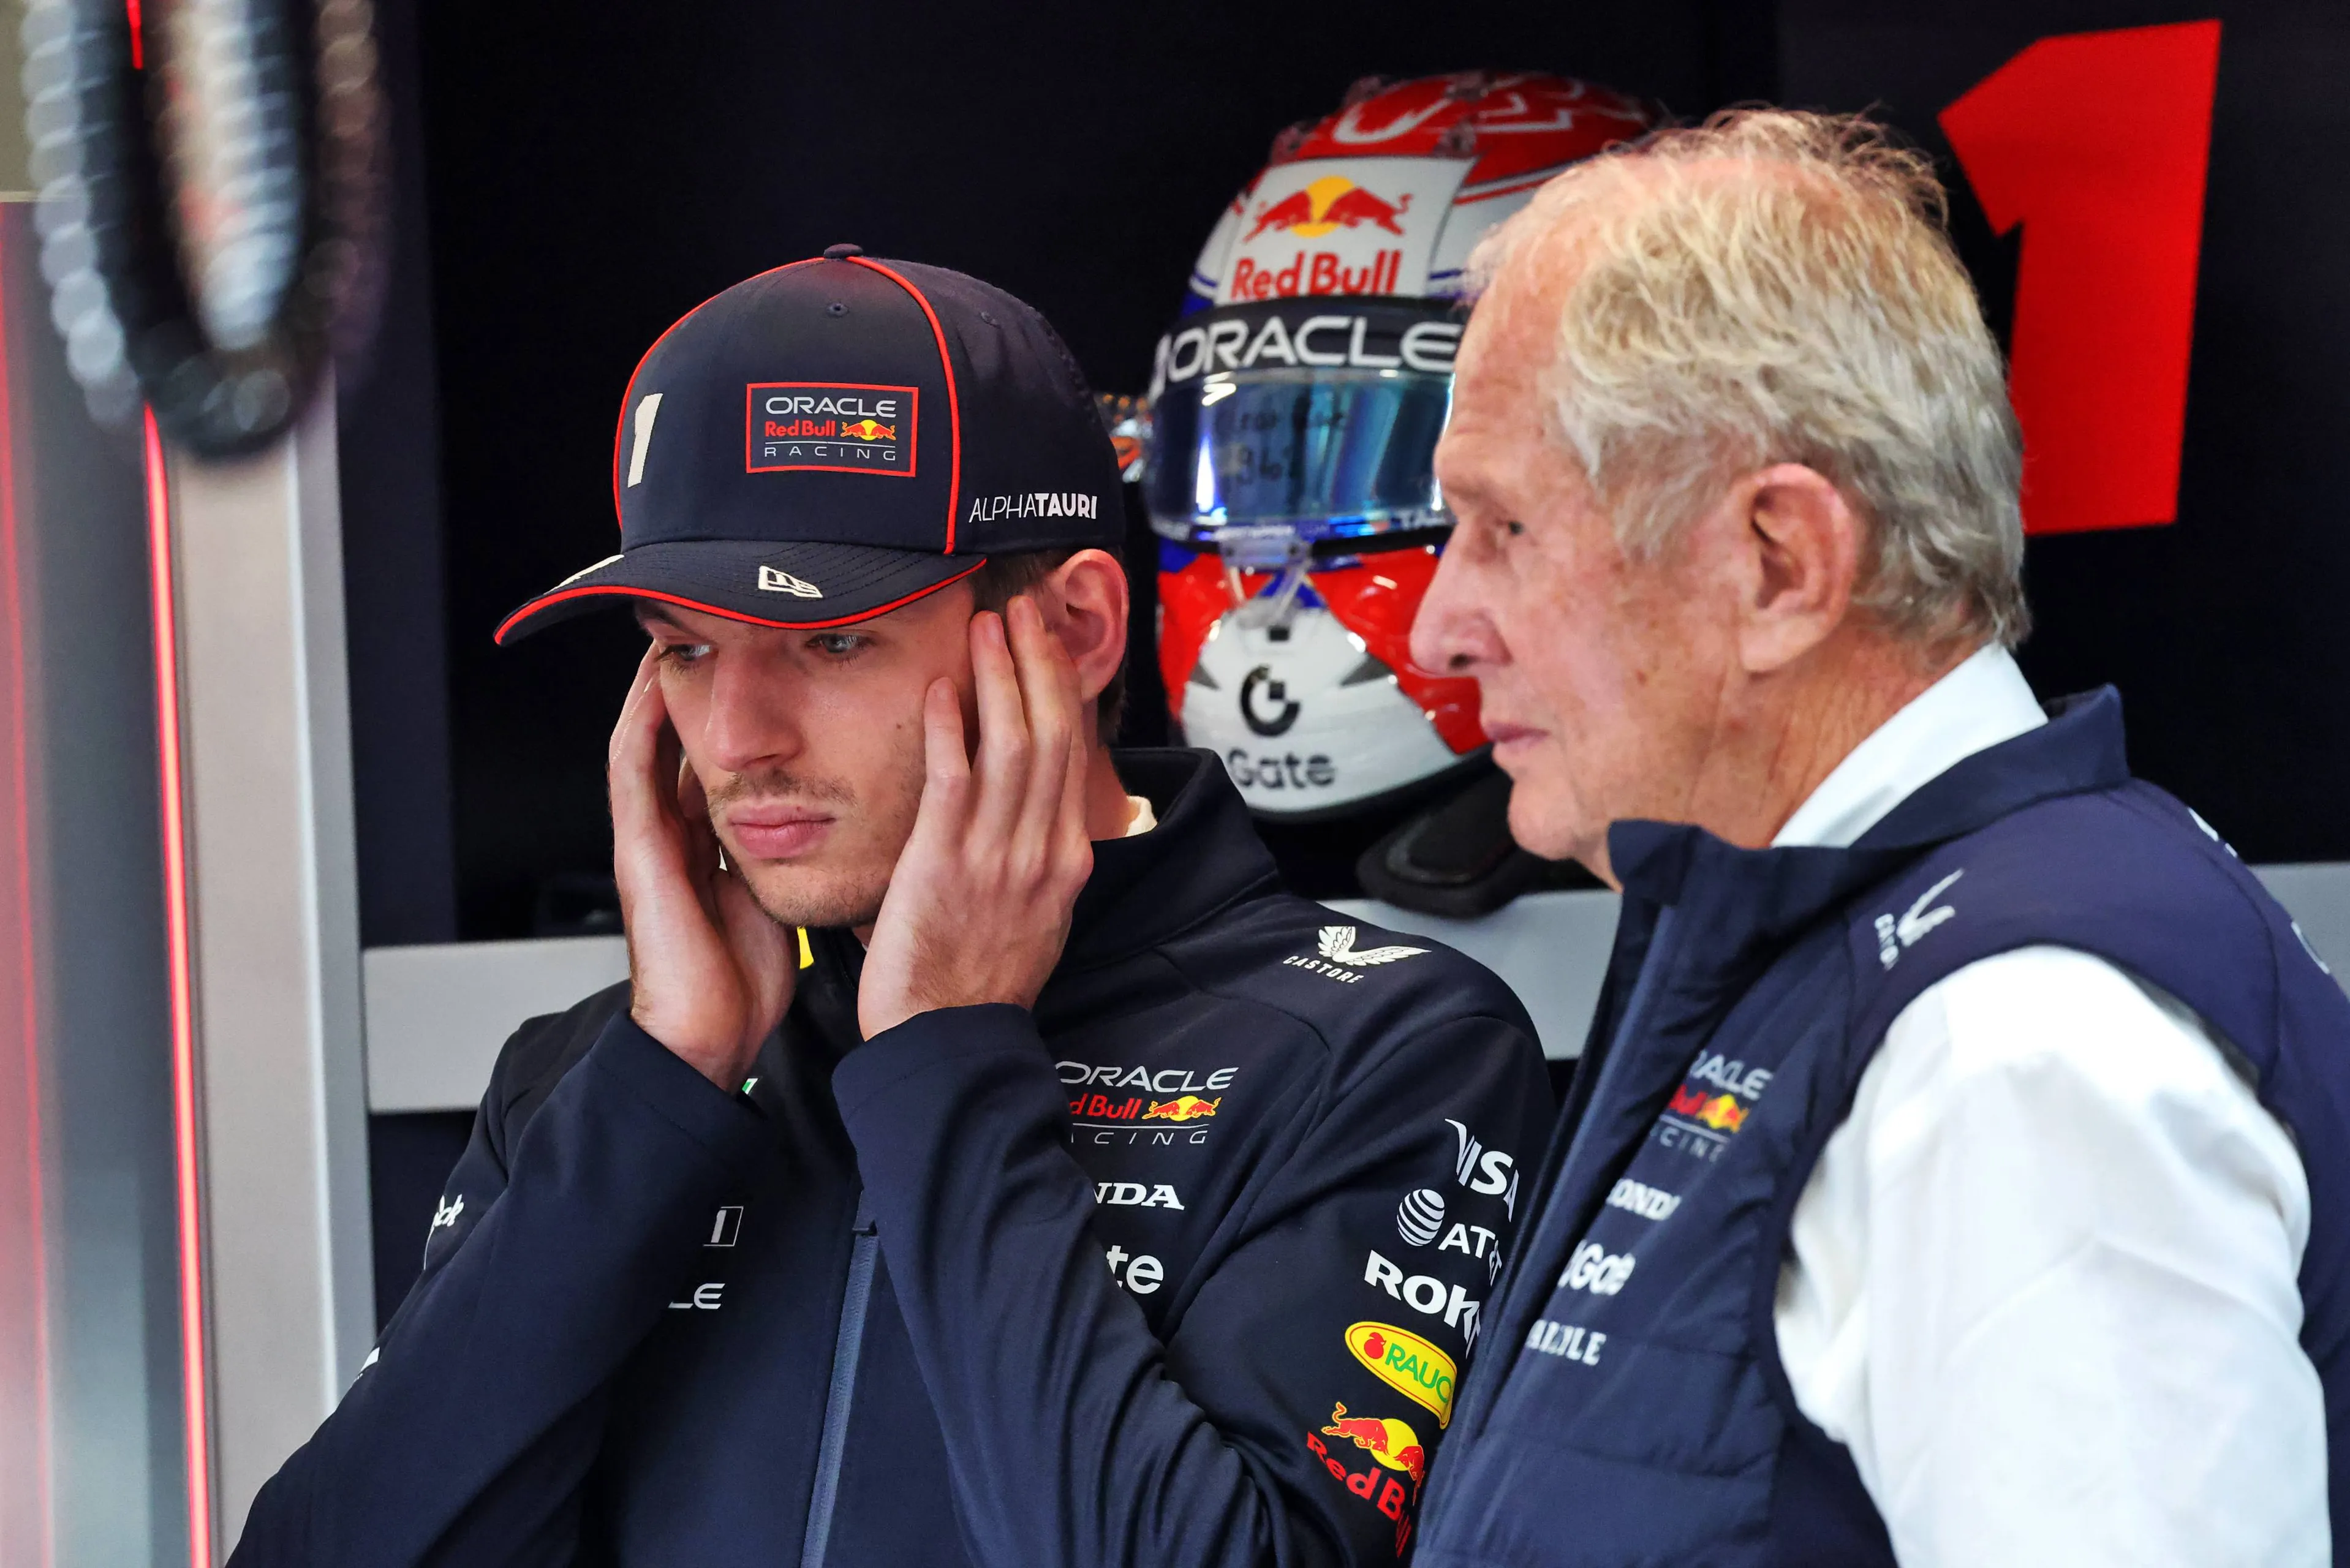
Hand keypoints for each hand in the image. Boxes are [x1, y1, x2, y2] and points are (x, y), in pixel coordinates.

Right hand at [610, 648, 796, 1087]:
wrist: (709, 1037)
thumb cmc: (743, 980)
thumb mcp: (776, 897)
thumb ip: (789, 859)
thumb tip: (832, 826)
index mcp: (707, 846)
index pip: (715, 765)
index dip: (733, 718)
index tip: (759, 668)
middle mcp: (673, 834)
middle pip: (680, 743)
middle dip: (693, 691)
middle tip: (711, 634)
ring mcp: (648, 840)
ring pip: (647, 745)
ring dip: (656, 691)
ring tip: (672, 637)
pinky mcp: (637, 852)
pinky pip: (632, 775)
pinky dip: (640, 727)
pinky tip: (652, 687)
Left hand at [858, 598, 1094, 1038]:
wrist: (949, 1041)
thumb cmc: (980, 985)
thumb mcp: (1037, 918)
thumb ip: (1039, 861)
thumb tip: (1042, 817)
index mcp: (1066, 862)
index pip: (1074, 757)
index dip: (1063, 691)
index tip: (1051, 642)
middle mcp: (1043, 851)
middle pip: (1054, 735)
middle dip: (1041, 662)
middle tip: (1026, 606)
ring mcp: (998, 856)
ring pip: (1014, 745)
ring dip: (1002, 676)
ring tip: (991, 623)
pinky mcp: (945, 864)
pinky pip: (955, 782)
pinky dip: (954, 728)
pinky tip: (946, 686)